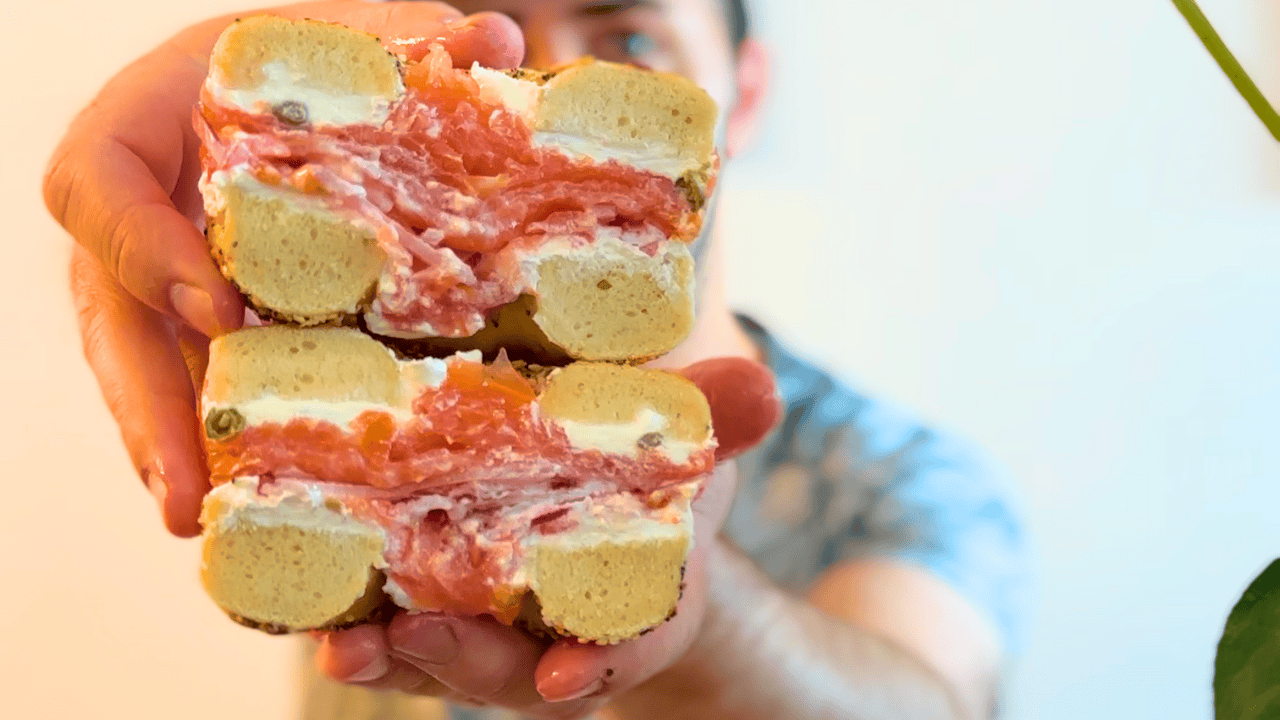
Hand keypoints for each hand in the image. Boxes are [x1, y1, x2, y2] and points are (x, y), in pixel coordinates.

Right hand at [49, 2, 522, 536]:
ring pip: (141, 367)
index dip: (146, 249)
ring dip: (170, 450)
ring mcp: (159, 275)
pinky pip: (189, 383)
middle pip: (112, 313)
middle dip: (148, 405)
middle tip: (182, 491)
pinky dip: (214, 443)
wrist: (300, 96)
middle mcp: (140, 212)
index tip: (217, 305)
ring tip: (198, 523)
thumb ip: (414, 38)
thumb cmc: (312, 62)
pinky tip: (246, 504)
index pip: (98, 183)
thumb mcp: (353, 36)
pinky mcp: (196, 322)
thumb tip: (500, 40)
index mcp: (147, 122)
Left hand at [314, 358, 781, 719]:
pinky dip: (338, 606)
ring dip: (384, 651)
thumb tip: (763, 386)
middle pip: (506, 668)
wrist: (603, 493)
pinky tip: (290, 584)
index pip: (623, 650)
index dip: (596, 667)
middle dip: (462, 662)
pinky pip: (378, 610)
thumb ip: (720, 420)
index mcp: (629, 601)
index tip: (565, 681)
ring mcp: (480, 616)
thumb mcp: (692, 444)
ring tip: (338, 641)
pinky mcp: (419, 589)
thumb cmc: (651, 478)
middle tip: (413, 642)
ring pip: (431, 653)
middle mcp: (549, 628)